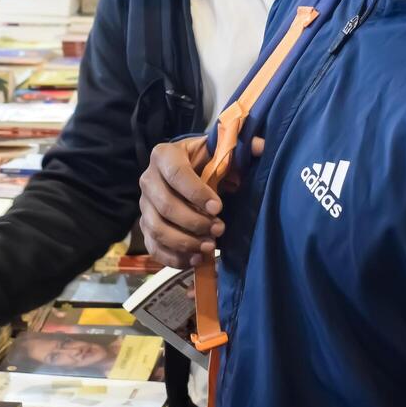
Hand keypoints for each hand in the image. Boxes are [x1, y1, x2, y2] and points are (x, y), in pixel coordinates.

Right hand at [139, 135, 265, 268]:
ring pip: (157, 229)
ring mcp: (144, 205)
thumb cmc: (207, 162)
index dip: (197, 193)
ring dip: (185, 242)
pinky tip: (196, 259)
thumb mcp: (221, 150)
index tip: (219, 207)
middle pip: (165, 206)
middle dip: (195, 222)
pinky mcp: (145, 226)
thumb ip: (241, 148)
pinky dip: (174, 258)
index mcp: (164, 155)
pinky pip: (153, 247)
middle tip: (220, 228)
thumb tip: (261, 147)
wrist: (190, 174)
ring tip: (210, 246)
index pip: (176, 174)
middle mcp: (148, 179)